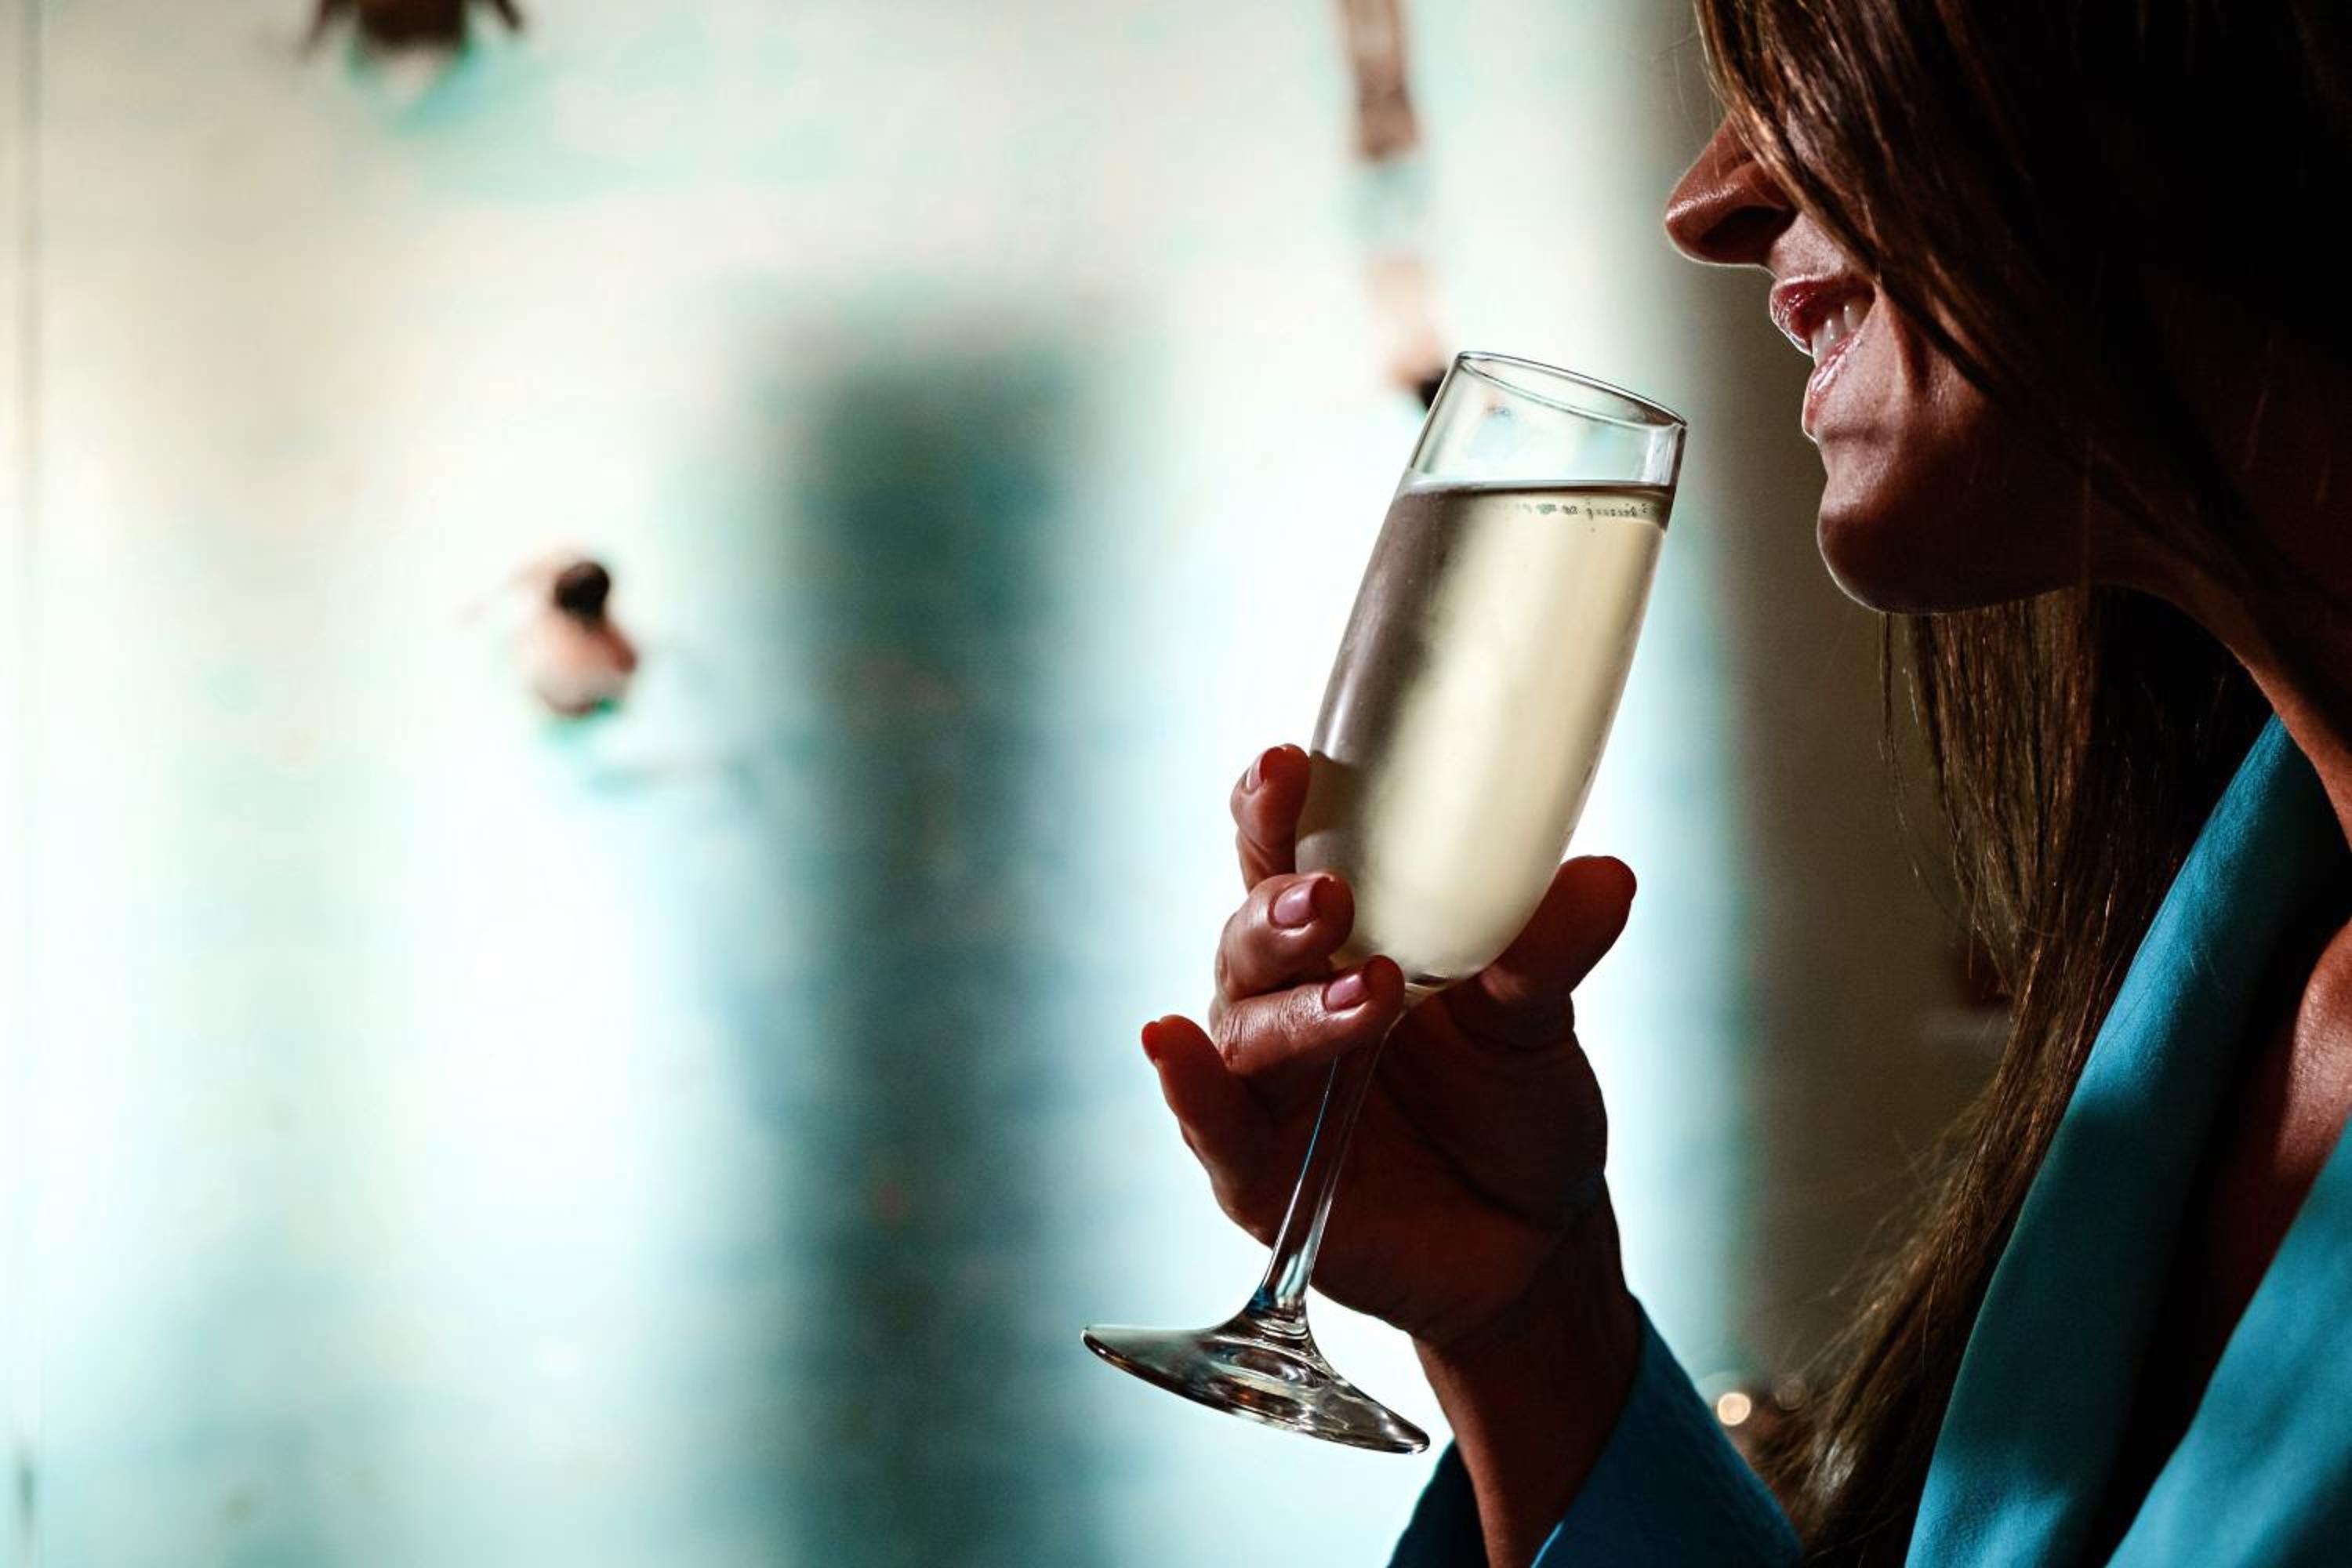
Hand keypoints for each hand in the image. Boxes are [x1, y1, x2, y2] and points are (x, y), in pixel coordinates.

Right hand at [1143, 743, 1636, 1351]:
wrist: (1532, 1245)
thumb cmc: (1514, 1108)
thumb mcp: (1539, 1022)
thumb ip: (1548, 950)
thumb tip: (1605, 876)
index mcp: (1346, 937)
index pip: (1287, 853)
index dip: (1274, 806)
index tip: (1290, 762)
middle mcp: (1290, 998)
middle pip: (1252, 931)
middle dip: (1280, 906)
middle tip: (1331, 894)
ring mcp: (1270, 1086)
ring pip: (1245, 1023)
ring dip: (1289, 1003)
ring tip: (1364, 993)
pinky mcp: (1260, 1175)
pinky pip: (1213, 1126)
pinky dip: (1189, 1086)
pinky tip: (1169, 1043)